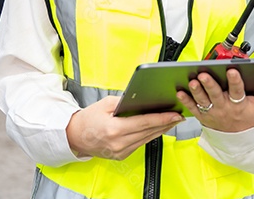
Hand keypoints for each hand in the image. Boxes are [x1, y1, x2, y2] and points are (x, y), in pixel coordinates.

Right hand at [66, 96, 183, 160]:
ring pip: (147, 139)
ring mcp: (120, 152)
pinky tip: (157, 128)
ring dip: (161, 130)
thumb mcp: (105, 104)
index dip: (162, 119)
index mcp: (114, 129)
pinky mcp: (121, 155)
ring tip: (172, 121)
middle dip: (166, 123)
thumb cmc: (88, 119)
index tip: (175, 114)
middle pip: (148, 132)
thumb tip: (143, 98)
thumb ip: (124, 101)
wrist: (74, 137)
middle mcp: (118, 143)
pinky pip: (140, 144)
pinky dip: (149, 135)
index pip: (144, 123)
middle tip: (179, 115)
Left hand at [176, 68, 253, 132]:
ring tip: (192, 81)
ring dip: (196, 91)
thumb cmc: (251, 118)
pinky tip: (179, 91)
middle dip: (210, 85)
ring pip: (203, 101)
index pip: (238, 92)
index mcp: (240, 105)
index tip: (232, 71)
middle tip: (204, 75)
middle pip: (216, 95)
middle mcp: (224, 109)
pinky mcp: (203, 115)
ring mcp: (212, 113)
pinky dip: (186, 100)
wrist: (239, 139)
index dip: (235, 82)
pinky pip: (193, 108)